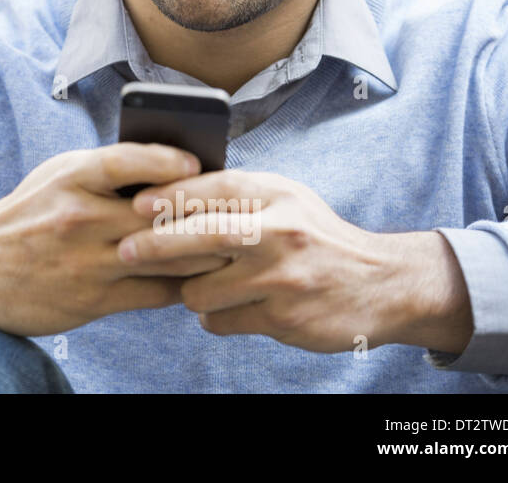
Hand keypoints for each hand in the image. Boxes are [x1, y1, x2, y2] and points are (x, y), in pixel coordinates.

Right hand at [0, 143, 232, 336]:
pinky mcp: (93, 299)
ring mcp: (88, 262)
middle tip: (239, 211)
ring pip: (167, 256)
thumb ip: (106, 172)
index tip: (196, 164)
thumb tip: (172, 168)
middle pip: (159, 214)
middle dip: (203, 213)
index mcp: (70, 178)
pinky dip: (183, 284)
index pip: (125, 161)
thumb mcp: (55, 178)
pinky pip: (156, 292)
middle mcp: (79, 218)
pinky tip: (200, 277)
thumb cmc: (25, 215)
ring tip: (234, 245)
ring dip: (204, 252)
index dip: (166, 161)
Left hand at [117, 171, 472, 354]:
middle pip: (202, 235)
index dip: (170, 195)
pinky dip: (214, 316)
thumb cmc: (315, 237)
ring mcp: (282, 278)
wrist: (381, 285)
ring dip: (189, 290)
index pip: (214, 187)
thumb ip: (235, 195)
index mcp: (277, 195)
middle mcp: (281, 232)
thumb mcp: (285, 200)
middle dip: (156, 245)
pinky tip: (228, 307)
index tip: (136, 204)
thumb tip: (162, 192)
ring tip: (199, 284)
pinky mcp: (283, 318)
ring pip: (202, 287)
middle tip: (125, 250)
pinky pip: (221, 320)